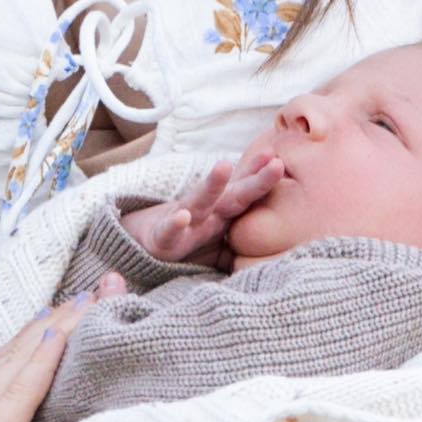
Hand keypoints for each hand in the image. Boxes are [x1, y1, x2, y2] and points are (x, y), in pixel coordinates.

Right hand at [134, 150, 277, 267]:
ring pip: (200, 201)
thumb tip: (275, 261)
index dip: (263, 178)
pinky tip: (183, 218)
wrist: (139, 244)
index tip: (281, 161)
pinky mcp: (162, 239)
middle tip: (276, 161)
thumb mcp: (219, 247)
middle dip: (254, 179)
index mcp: (222, 213)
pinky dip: (175, 224)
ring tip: (223, 166)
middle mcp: (207, 213)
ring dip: (211, 185)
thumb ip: (243, 248)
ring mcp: (184, 222)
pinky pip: (169, 231)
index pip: (246, 192)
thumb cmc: (186, 243)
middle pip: (234, 194)